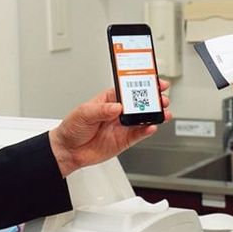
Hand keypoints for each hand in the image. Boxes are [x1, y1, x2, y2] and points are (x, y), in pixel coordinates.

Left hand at [48, 80, 171, 176]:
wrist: (68, 150)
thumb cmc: (73, 127)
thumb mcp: (84, 113)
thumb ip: (101, 110)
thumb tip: (117, 107)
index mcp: (109, 99)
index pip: (128, 89)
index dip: (141, 84)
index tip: (153, 81)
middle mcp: (118, 111)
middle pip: (139, 103)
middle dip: (153, 99)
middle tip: (162, 98)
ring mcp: (122, 126)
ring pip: (143, 118)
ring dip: (154, 115)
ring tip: (163, 113)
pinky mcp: (124, 140)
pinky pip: (139, 134)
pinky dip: (147, 131)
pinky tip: (152, 127)